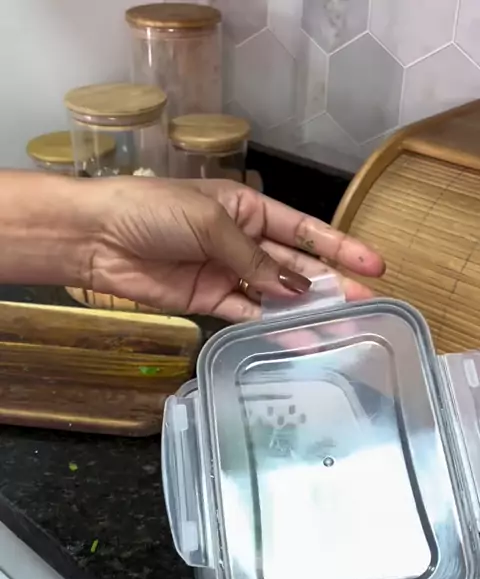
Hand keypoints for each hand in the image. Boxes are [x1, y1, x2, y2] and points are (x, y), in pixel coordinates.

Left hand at [85, 177, 382, 320]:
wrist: (98, 237)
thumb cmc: (152, 210)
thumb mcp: (209, 221)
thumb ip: (252, 257)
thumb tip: (292, 289)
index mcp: (246, 208)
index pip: (302, 229)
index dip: (338, 246)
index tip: (372, 264)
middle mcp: (242, 240)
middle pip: (295, 264)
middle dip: (330, 282)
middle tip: (365, 302)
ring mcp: (226, 272)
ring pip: (275, 294)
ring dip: (304, 309)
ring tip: (339, 324)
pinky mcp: (208, 300)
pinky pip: (247, 314)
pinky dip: (269, 324)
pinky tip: (296, 335)